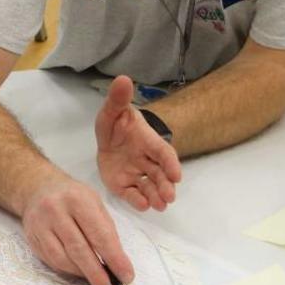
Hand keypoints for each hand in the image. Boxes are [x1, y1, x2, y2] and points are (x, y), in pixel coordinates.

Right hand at [20, 171, 134, 284]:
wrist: (39, 188)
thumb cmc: (73, 197)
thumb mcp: (95, 203)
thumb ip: (106, 231)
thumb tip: (117, 263)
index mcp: (77, 199)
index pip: (99, 235)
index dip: (114, 258)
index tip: (126, 276)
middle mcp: (55, 210)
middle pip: (79, 250)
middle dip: (97, 274)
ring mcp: (40, 224)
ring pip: (62, 258)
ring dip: (82, 274)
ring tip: (96, 282)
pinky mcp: (31, 237)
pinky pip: (51, 260)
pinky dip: (68, 270)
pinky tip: (79, 272)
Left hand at [95, 75, 181, 210]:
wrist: (107, 137)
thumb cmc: (116, 123)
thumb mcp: (112, 110)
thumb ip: (118, 99)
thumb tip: (123, 79)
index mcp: (147, 141)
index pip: (162, 152)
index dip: (170, 163)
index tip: (177, 175)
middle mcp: (145, 159)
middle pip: (159, 173)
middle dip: (165, 184)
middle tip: (169, 197)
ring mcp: (136, 173)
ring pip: (149, 185)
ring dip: (156, 195)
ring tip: (161, 206)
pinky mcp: (124, 184)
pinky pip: (132, 193)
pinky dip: (138, 200)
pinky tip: (143, 206)